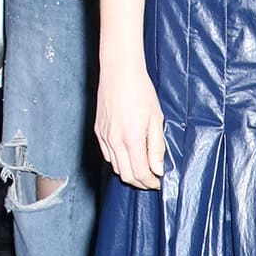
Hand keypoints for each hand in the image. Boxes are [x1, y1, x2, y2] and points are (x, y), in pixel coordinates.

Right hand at [96, 69, 164, 188]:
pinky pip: (107, 155)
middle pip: (125, 175)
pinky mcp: (98, 131)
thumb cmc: (141, 92)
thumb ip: (156, 147)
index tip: (157, 182)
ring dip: (129, 172)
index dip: (150, 182)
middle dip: (140, 181)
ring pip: (115, 167)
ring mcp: (104, 136)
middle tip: (151, 179)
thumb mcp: (156, 120)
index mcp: (131, 139)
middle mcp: (114, 141)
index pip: (139, 173)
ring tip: (141, 168)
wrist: (120, 72)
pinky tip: (127, 156)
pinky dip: (117, 161)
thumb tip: (157, 169)